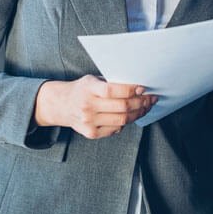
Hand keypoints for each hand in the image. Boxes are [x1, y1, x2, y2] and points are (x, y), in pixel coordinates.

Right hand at [34, 75, 157, 138]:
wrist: (61, 105)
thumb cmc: (82, 89)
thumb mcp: (93, 80)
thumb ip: (111, 83)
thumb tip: (138, 87)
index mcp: (89, 89)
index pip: (114, 90)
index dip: (131, 90)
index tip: (143, 88)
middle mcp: (88, 106)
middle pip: (122, 107)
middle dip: (141, 103)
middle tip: (151, 99)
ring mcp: (89, 122)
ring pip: (122, 120)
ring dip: (138, 113)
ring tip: (146, 107)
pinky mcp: (91, 133)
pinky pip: (115, 129)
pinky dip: (126, 123)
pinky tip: (131, 116)